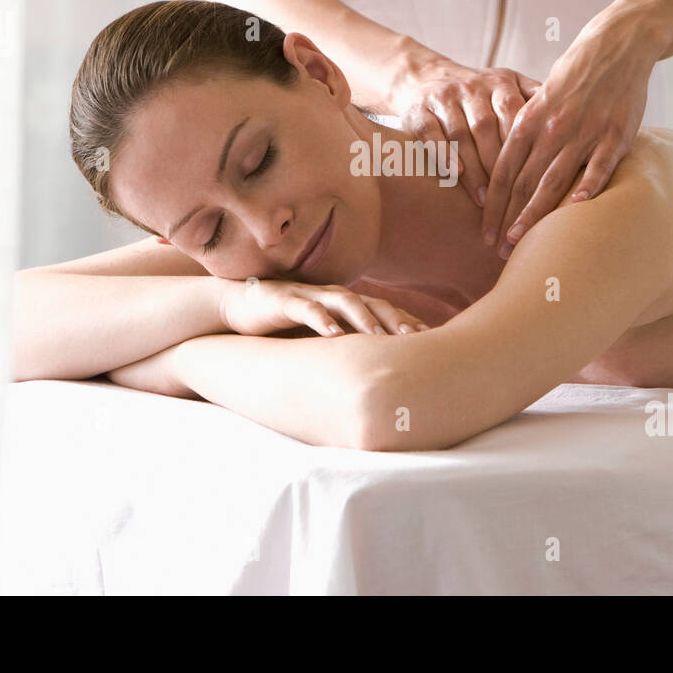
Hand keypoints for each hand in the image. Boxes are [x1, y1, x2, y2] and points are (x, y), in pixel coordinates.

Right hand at [219, 279, 429, 337]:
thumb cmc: (285, 325)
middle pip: (373, 304)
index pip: (385, 312)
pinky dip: (322, 320)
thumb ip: (348, 349)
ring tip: (379, 336)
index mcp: (346, 305)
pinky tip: (334, 334)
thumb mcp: (321, 339)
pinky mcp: (286, 300)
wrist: (239, 307)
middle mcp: (334, 297)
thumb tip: (378, 376)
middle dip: (395, 320)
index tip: (432, 342)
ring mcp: (311, 295)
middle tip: (416, 338)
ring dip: (364, 318)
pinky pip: (307, 308)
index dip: (407, 324)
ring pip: (345, 302)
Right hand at [392, 54, 540, 206]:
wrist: (424, 76)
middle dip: (499, 167)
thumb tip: (580, 126)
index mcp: (500, 83)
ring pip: (460, 134)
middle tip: (512, 203)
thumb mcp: (509, 86)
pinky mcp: (418, 111)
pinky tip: (455, 176)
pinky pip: (430, 134)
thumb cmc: (479, 93)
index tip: (540, 180)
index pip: (516, 115)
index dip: (527, 147)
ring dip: (473, 169)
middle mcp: (472, 88)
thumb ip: (538, 103)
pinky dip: (442, 155)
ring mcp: (443, 98)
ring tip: (485, 201)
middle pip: (487, 128)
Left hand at [482, 13, 658, 257]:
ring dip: (535, 217)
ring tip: (521, 243)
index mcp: (529, 118)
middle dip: (507, 219)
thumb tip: (509, 164)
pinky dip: (587, 189)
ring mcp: (584, 132)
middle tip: (497, 249)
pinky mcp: (615, 134)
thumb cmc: (577, 72)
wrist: (618, 43)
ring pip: (553, 182)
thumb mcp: (541, 95)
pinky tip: (575, 212)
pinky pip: (598, 167)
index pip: (503, 170)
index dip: (491, 204)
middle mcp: (552, 128)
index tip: (484, 230)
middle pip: (522, 183)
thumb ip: (527, 127)